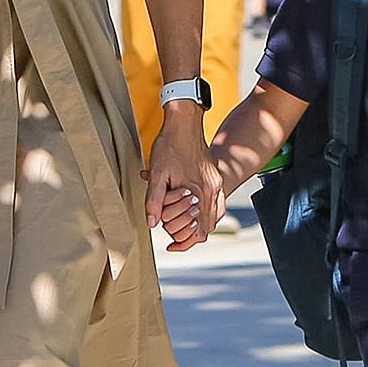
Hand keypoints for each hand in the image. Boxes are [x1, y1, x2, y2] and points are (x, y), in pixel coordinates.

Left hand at [145, 108, 220, 251]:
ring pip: (214, 213)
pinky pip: (213, 201)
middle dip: (192, 234)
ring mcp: (216, 181)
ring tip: (179, 225)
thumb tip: (151, 223)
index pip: (204, 228)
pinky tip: (187, 208)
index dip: (187, 242)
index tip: (172, 246)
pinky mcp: (212, 175)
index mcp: (205, 190)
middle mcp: (215, 188)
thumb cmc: (171, 145)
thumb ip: (154, 200)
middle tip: (174, 237)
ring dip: (198, 222)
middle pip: (211, 224)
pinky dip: (202, 209)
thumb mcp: (157, 174)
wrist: (184, 121)